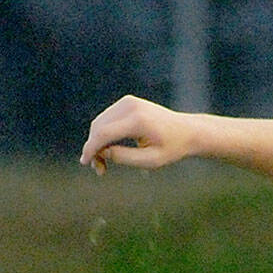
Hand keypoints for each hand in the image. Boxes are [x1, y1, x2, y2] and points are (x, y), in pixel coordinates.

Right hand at [80, 95, 200, 175]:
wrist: (187, 131)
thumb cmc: (172, 149)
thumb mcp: (151, 160)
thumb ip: (125, 157)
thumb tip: (102, 152)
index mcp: (137, 120)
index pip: (104, 132)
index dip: (91, 147)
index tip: (85, 162)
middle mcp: (130, 106)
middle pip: (99, 126)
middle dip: (94, 148)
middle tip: (99, 170)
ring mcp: (127, 101)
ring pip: (101, 123)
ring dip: (98, 143)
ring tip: (103, 164)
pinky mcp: (126, 102)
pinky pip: (107, 119)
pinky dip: (104, 134)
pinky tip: (109, 150)